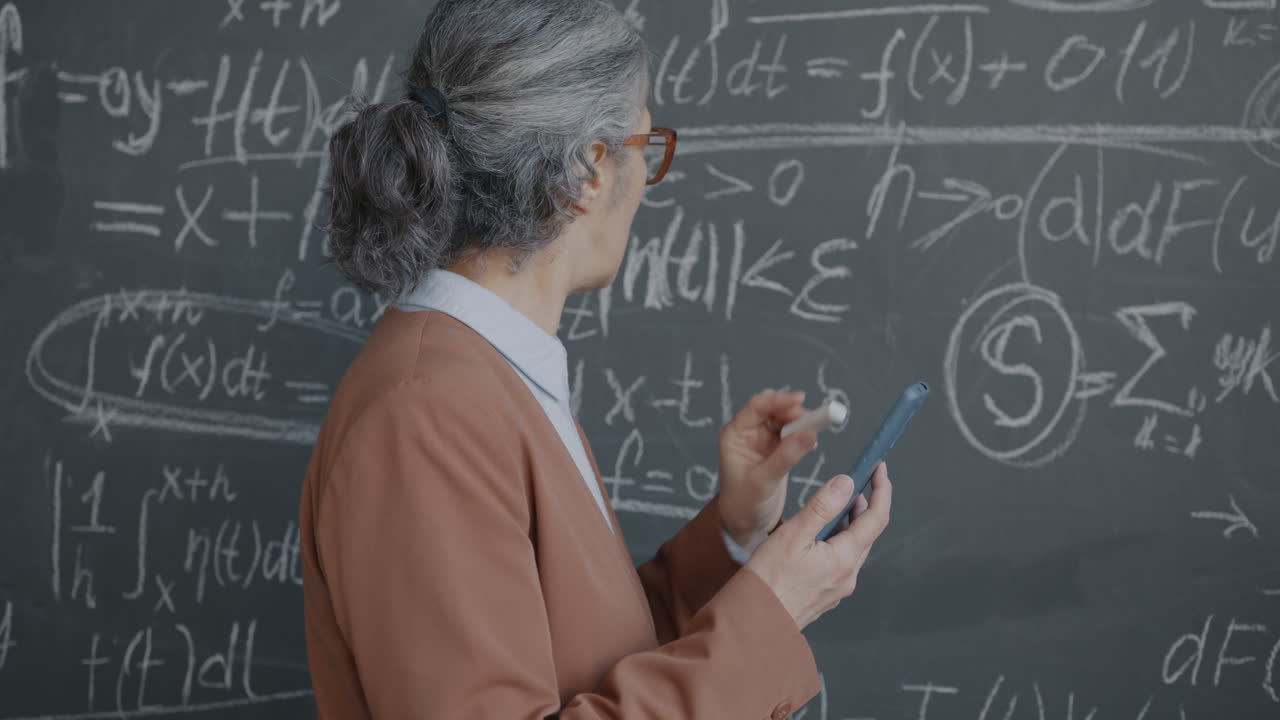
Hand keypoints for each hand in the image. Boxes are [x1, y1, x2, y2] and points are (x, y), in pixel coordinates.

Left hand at [716, 389, 820, 550]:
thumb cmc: (743, 503)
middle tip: (814, 420)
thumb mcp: (764, 481)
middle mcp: (746, 432)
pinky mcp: (775, 448)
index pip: (757, 406)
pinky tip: (810, 441)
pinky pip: (792, 432)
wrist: (745, 522)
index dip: (779, 399)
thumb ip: (786, 457)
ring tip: (814, 432)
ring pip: (784, 418)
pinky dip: (803, 433)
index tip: (801, 399)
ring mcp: (761, 439)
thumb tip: (810, 434)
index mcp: (734, 435)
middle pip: (773, 409)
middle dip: (793, 411)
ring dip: (800, 422)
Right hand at [745, 463, 891, 630]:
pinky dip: (835, 542)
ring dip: (847, 524)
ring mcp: (838, 588)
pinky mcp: (826, 595)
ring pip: (852, 548)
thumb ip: (822, 507)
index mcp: (845, 559)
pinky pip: (839, 563)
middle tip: (849, 484)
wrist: (755, 621)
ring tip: (827, 508)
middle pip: (866, 533)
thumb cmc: (768, 580)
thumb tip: (846, 483)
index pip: (876, 518)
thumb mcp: (793, 534)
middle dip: (862, 505)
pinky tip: (815, 538)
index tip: (879, 469)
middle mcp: (847, 576)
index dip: (881, 490)